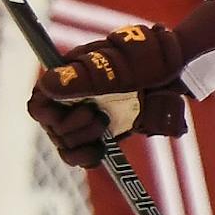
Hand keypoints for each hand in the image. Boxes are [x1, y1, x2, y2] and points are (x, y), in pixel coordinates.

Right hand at [26, 25, 189, 167]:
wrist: (176, 70)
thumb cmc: (146, 58)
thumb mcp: (117, 66)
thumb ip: (84, 78)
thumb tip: (47, 85)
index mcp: (67, 76)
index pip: (38, 102)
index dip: (46, 113)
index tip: (61, 116)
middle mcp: (73, 98)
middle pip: (52, 128)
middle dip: (72, 129)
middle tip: (99, 118)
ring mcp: (87, 116)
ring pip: (66, 144)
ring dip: (82, 142)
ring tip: (106, 125)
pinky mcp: (102, 133)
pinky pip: (83, 155)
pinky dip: (88, 157)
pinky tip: (100, 152)